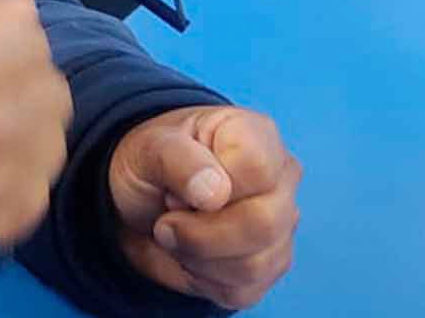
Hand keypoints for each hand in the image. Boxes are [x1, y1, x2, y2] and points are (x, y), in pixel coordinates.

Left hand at [108, 105, 299, 309]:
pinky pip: (244, 289)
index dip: (208, 188)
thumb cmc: (152, 162)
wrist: (144, 198)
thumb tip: (214, 193)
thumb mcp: (148, 148)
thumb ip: (178, 159)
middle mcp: (281, 180)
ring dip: (196, 256)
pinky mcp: (270, 264)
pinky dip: (203, 278)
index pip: (255, 169)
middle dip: (198, 233)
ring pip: (254, 263)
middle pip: (262, 223)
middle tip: (165, 221)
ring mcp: (281, 225)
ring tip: (176, 233)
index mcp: (256, 135)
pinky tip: (191, 252)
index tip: (174, 190)